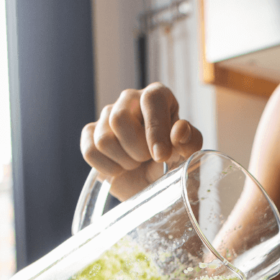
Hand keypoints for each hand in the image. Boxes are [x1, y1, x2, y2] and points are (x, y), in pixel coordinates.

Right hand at [80, 83, 204, 200]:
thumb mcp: (187, 154)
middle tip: (148, 158)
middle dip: (136, 149)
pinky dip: (107, 168)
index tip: (161, 156)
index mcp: (157, 96)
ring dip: (124, 161)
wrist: (151, 184)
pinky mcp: (90, 133)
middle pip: (119, 119)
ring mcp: (107, 114)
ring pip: (104, 139)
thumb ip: (190, 140)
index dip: (155, 129)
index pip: (151, 99)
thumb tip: (180, 130)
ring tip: (136, 163)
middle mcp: (130, 99)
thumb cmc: (171, 162)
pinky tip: (120, 168)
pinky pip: (90, 151)